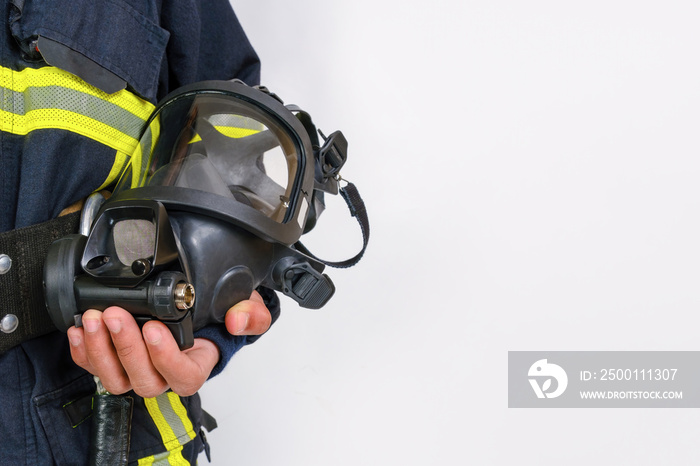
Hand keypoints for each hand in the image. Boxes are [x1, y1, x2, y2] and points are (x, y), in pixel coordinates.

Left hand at [67, 290, 271, 396]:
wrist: (199, 313)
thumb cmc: (220, 315)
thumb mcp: (248, 307)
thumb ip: (253, 314)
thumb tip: (238, 320)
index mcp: (196, 365)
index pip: (183, 376)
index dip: (166, 357)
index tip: (154, 329)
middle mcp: (164, 375)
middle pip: (143, 379)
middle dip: (126, 347)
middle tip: (117, 315)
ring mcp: (138, 371)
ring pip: (115, 378)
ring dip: (101, 349)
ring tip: (95, 318)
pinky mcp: (115, 362)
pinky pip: (95, 366)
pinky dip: (84, 350)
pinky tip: (80, 328)